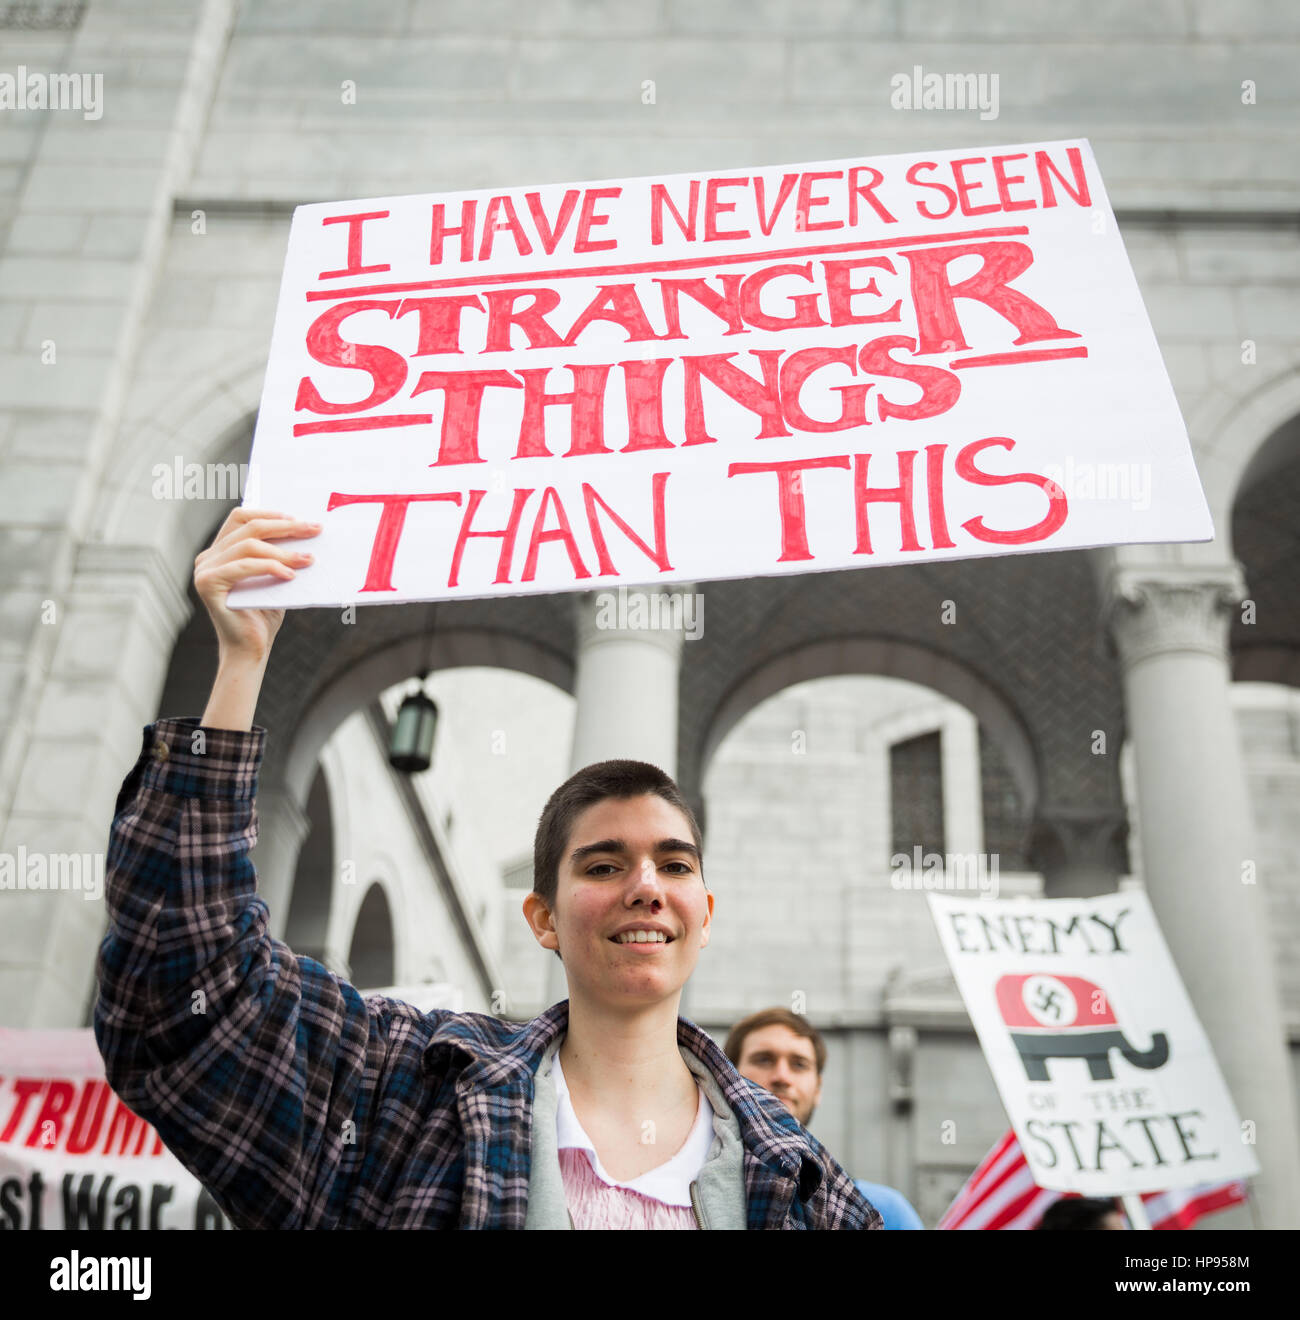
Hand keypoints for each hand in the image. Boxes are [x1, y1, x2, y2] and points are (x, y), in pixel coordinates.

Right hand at [194, 508, 320, 662]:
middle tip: (314, 529)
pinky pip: (244, 566)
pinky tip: (290, 575)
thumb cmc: (264, 614)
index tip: (300, 519)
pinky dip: (270, 567)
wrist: (251, 649)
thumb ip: (278, 555)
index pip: (241, 518)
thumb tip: (306, 531)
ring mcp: (204, 570)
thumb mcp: (275, 577)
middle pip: (248, 528)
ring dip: (283, 551)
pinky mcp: (207, 584)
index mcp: (220, 551)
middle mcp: (208, 557)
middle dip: (285, 527)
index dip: (270, 513)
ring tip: (308, 559)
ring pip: (249, 546)